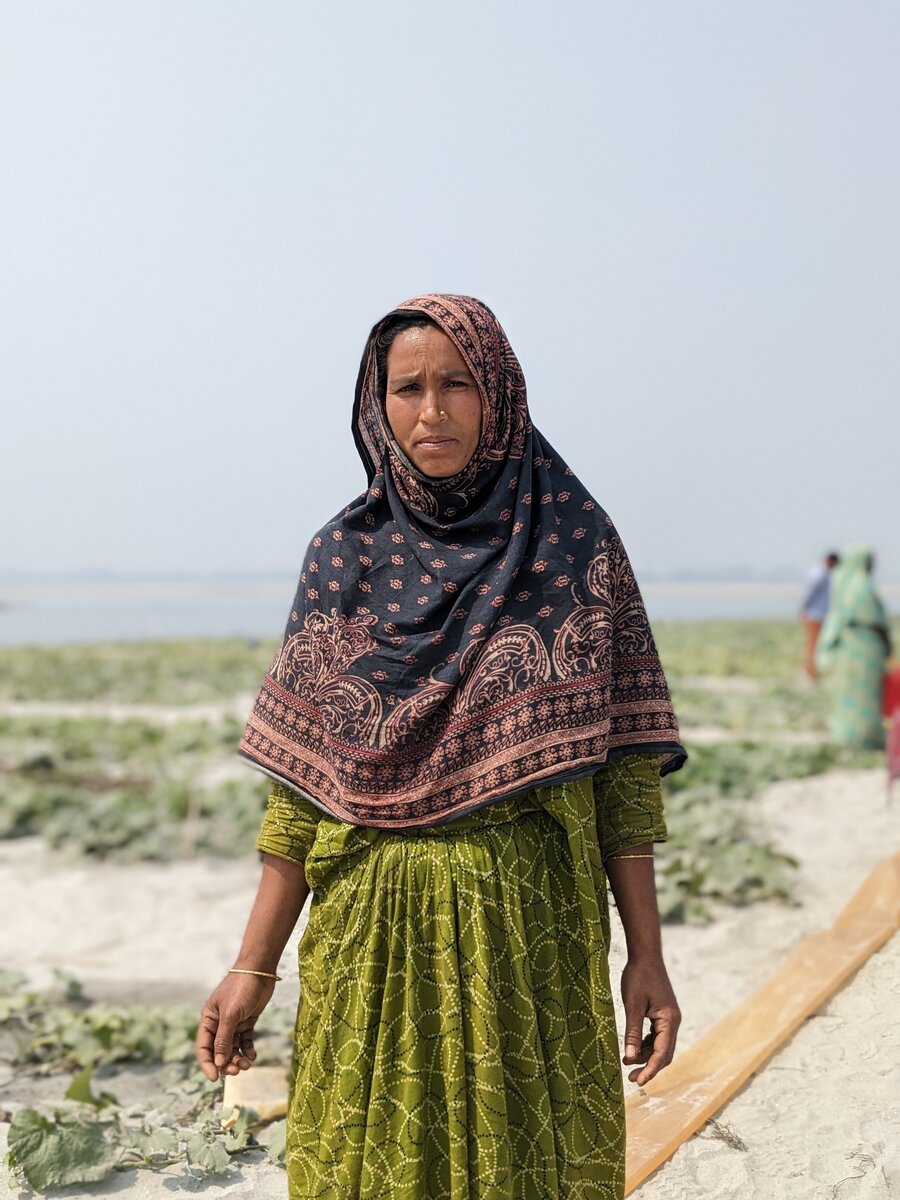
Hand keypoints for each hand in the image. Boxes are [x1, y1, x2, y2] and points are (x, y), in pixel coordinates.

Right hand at [195, 972, 275, 1081]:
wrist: (260, 970)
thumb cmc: (241, 989)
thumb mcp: (231, 1014)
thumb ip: (224, 1039)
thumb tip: (219, 1063)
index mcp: (208, 1019)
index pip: (203, 1047)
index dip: (207, 1064)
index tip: (215, 1078)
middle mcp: (219, 1023)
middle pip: (218, 1051)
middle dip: (226, 1063)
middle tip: (237, 1070)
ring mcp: (233, 1023)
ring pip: (232, 1048)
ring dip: (238, 1058)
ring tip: (247, 1064)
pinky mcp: (247, 1021)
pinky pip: (244, 1041)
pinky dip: (248, 1050)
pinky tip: (253, 1056)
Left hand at [621, 957, 680, 1085]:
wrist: (645, 955)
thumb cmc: (638, 977)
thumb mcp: (632, 1004)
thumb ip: (632, 1031)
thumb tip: (630, 1057)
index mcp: (669, 1020)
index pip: (662, 1053)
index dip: (650, 1069)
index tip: (638, 1082)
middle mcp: (673, 1021)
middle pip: (664, 1053)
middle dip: (649, 1066)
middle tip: (631, 1078)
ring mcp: (668, 1018)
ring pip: (660, 1046)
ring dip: (646, 1056)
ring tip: (627, 1062)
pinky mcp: (662, 1014)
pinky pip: (656, 1036)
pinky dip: (646, 1045)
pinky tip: (633, 1048)